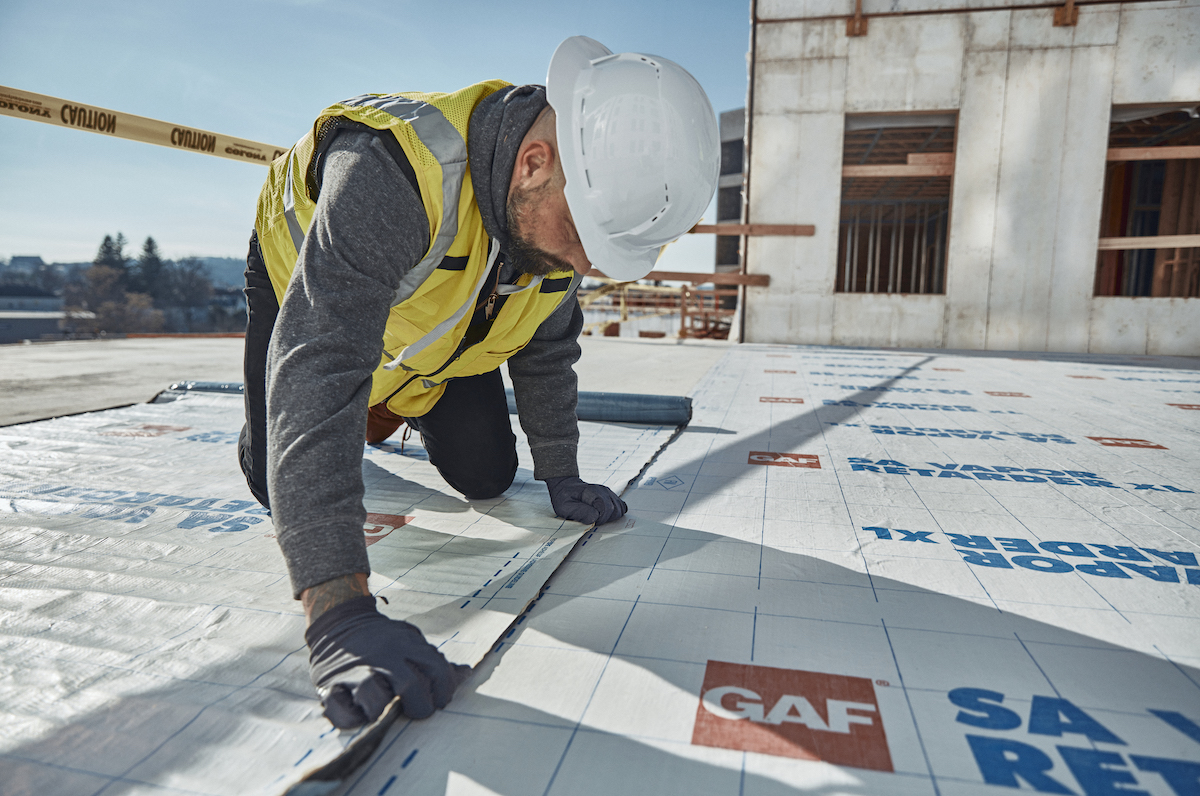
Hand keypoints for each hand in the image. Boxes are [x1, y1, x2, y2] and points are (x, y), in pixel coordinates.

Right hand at [305, 595, 470, 727]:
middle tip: (413, 709)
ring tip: (383, 711)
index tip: (439, 701)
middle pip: (409, 686)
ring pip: (373, 698)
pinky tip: (357, 713)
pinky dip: (350, 718)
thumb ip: (435, 660)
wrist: (338, 622)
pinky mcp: (329, 684)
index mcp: (405, 645)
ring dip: (381, 710)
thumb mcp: (410, 640)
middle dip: (418, 706)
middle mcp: (382, 656)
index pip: (436, 670)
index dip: (444, 690)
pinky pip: (340, 710)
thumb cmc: (381, 639)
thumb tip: (466, 674)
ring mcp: (355, 671)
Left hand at [544, 476, 627, 525]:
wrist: (565, 486)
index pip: (606, 508)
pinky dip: (615, 514)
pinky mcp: (611, 496)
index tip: (591, 521)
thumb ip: (579, 512)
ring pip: (620, 509)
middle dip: (606, 519)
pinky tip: (604, 515)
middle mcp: (603, 490)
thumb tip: (595, 517)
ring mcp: (608, 492)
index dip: (600, 519)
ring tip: (598, 517)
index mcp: (592, 492)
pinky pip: (621, 507)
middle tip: (593, 519)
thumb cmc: (564, 498)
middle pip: (616, 510)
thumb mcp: (565, 507)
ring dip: (610, 517)